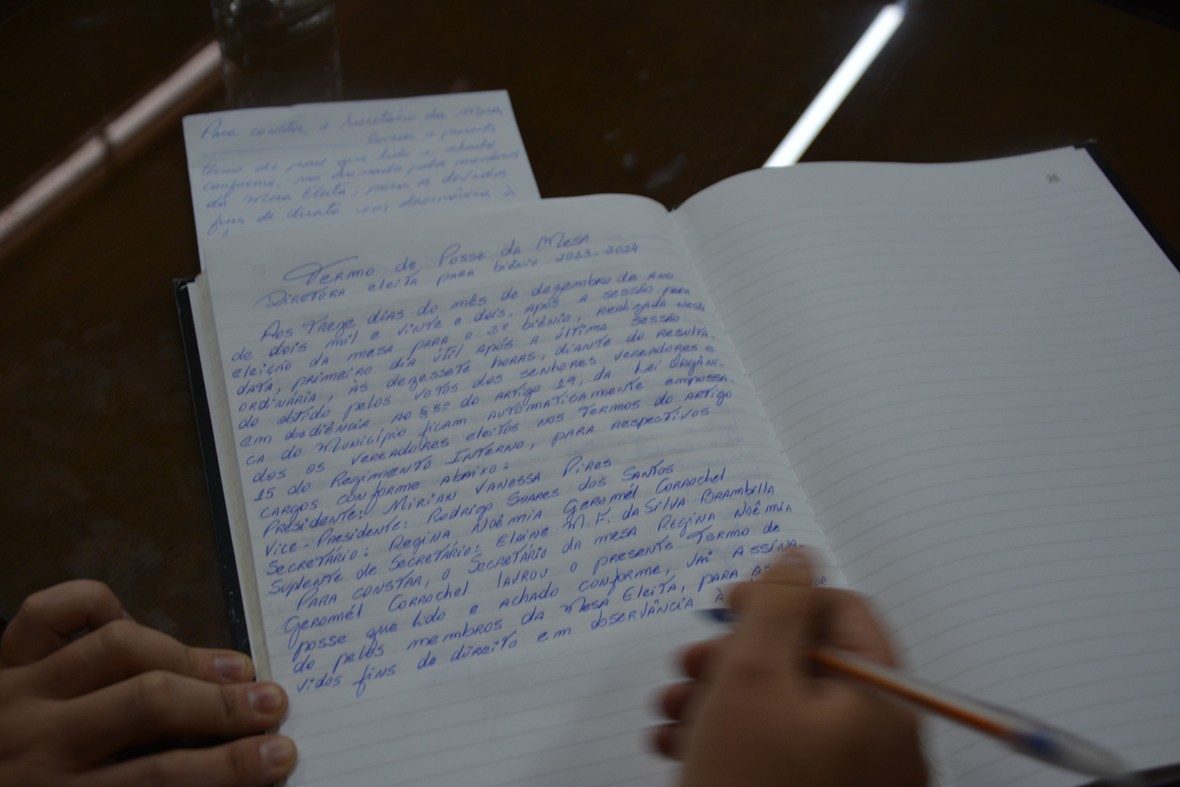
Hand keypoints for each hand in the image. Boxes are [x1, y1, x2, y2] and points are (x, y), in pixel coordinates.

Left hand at [0, 580, 295, 786]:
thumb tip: (232, 758)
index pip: (161, 778)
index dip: (230, 766)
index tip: (280, 754)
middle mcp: (38, 741)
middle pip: (147, 704)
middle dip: (221, 704)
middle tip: (271, 704)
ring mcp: (17, 692)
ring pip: (115, 648)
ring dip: (184, 656)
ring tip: (233, 668)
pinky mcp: (1, 659)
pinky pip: (50, 611)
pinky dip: (95, 604)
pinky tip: (130, 621)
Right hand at [653, 551, 927, 786]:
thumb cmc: (750, 783)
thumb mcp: (754, 676)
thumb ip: (777, 604)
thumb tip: (799, 556)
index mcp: (882, 700)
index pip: (842, 613)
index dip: (781, 597)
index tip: (727, 605)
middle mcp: (880, 740)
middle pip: (807, 664)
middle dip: (735, 655)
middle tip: (689, 663)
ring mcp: (853, 780)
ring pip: (782, 710)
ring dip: (718, 696)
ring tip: (670, 709)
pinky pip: (777, 753)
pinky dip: (728, 738)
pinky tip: (677, 744)